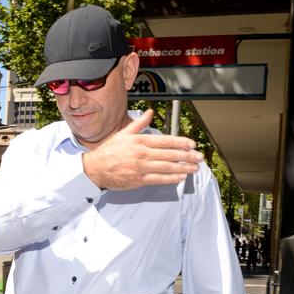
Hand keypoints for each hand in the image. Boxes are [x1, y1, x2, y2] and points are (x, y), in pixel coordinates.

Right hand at [82, 109, 203, 189]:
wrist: (95, 168)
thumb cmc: (108, 151)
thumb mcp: (123, 134)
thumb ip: (139, 124)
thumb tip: (150, 112)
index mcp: (140, 141)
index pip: (165, 140)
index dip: (181, 142)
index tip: (191, 144)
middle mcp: (142, 154)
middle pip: (169, 154)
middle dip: (187, 156)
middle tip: (199, 157)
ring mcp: (141, 168)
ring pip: (167, 167)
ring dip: (183, 167)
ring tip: (194, 168)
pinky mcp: (138, 180)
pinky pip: (158, 179)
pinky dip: (171, 178)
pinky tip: (180, 177)